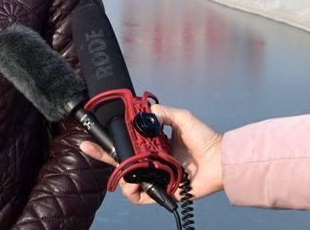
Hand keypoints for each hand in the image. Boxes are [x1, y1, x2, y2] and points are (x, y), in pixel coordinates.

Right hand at [78, 104, 224, 204]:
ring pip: (126, 180)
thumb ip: (163, 113)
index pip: (126, 143)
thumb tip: (145, 111)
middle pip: (120, 162)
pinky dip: (134, 191)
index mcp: (153, 145)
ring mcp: (154, 177)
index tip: (93, 134)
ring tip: (131, 166)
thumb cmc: (204, 139)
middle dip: (102, 155)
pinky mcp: (160, 192)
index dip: (109, 140)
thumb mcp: (181, 118)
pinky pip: (138, 197)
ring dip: (123, 173)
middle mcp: (151, 161)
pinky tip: (136, 182)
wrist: (220, 160)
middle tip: (89, 147)